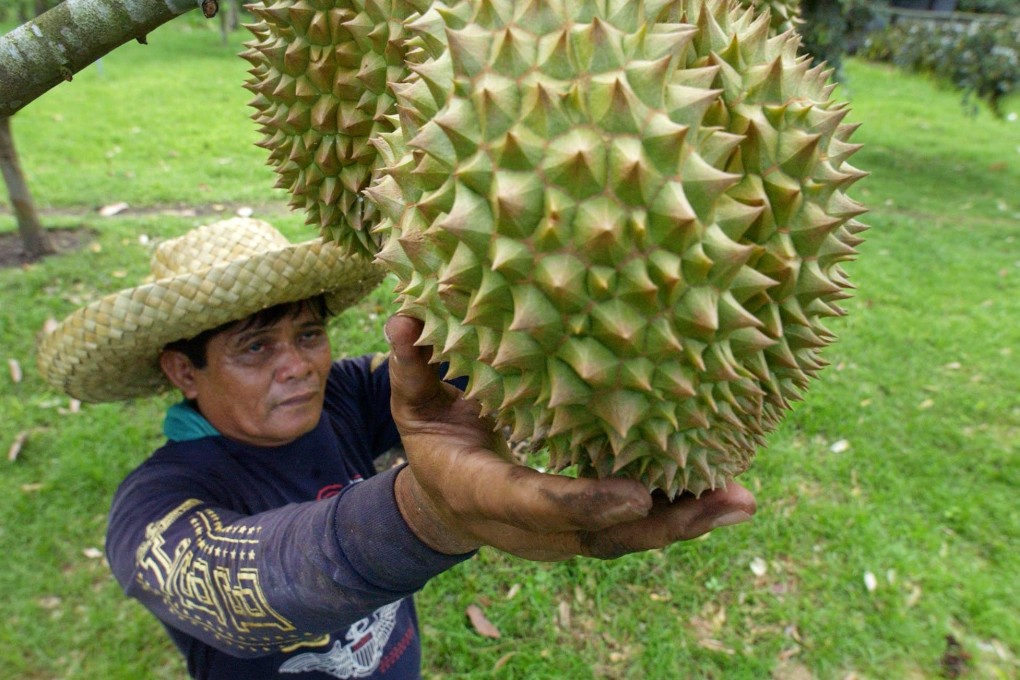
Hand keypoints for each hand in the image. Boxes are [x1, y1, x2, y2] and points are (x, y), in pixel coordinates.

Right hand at [385, 315, 755, 560]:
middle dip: (662, 524)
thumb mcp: (415, 404)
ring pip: (626, 541)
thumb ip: (415, 364)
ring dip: (685, 524)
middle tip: (725, 498)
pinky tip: (726, 497)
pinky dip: (680, 518)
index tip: (636, 493)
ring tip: (740, 499)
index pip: (535, 501)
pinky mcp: (585, 529)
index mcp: (484, 492)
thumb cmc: (433, 443)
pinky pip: (635, 530)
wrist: (446, 503)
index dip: (582, 501)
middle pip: (599, 537)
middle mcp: (527, 526)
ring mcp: (560, 535)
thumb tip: (407, 315)